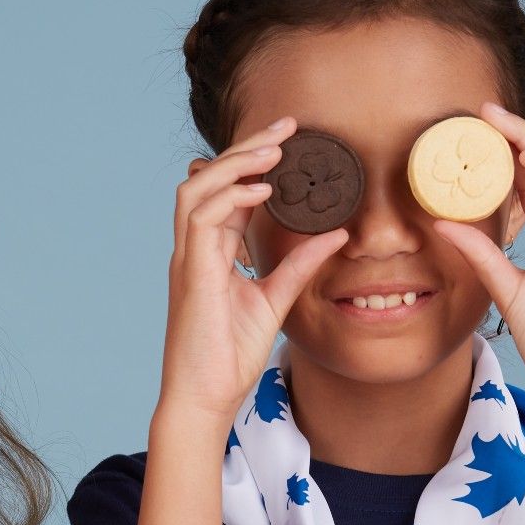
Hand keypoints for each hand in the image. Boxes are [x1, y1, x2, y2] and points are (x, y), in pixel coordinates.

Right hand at [161, 118, 348, 423]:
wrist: (205, 397)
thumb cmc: (229, 356)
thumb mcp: (275, 300)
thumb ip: (301, 265)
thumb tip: (337, 235)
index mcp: (210, 253)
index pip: (225, 192)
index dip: (252, 161)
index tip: (288, 138)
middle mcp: (194, 249)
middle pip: (206, 178)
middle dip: (244, 147)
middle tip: (285, 126)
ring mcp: (188, 260)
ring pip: (196, 188)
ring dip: (234, 164)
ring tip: (273, 150)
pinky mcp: (191, 275)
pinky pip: (202, 220)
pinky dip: (230, 197)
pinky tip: (262, 191)